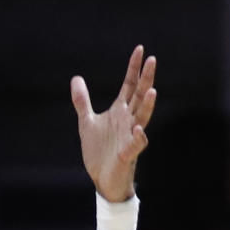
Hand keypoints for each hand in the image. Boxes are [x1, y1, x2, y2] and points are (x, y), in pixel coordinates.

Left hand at [71, 46, 156, 201]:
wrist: (102, 179)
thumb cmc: (99, 152)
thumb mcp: (87, 122)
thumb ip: (82, 101)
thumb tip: (76, 79)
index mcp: (120, 111)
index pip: (130, 85)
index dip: (134, 68)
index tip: (140, 49)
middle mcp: (128, 121)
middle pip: (139, 96)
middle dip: (146, 79)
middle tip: (152, 60)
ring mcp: (130, 137)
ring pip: (142, 118)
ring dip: (147, 105)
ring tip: (152, 90)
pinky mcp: (128, 154)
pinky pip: (136, 145)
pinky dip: (138, 138)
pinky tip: (139, 130)